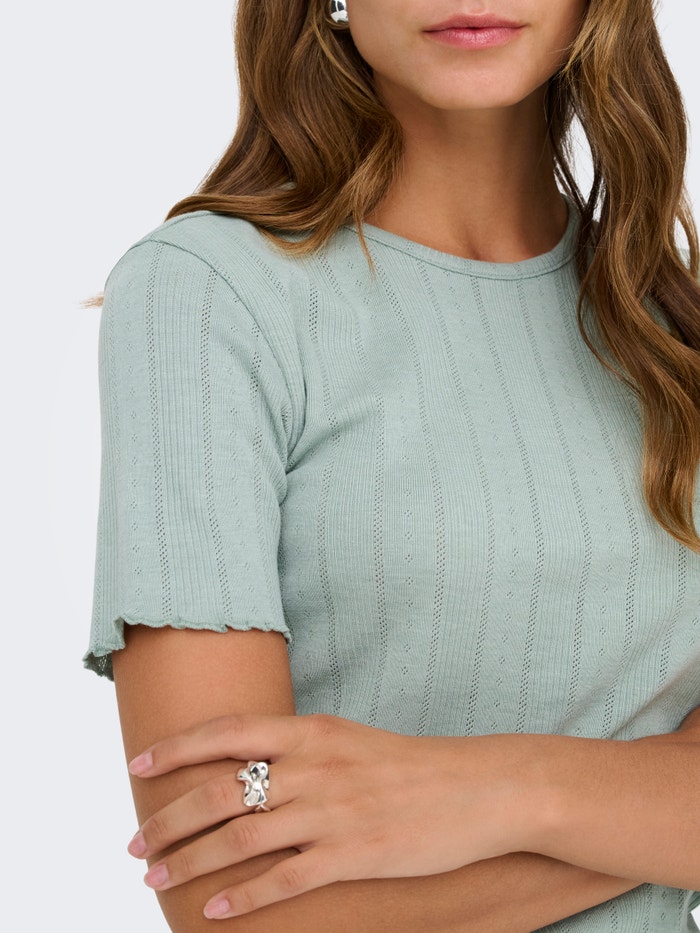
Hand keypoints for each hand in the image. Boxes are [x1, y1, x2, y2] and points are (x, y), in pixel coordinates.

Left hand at [125, 714, 534, 918]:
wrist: (476, 788)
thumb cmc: (409, 765)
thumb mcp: (347, 740)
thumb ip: (297, 749)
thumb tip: (244, 766)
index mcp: (311, 732)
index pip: (226, 732)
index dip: (176, 748)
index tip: (139, 765)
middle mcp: (313, 768)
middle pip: (219, 791)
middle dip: (168, 818)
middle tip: (133, 841)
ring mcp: (331, 813)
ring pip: (239, 838)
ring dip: (189, 861)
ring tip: (155, 878)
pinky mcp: (352, 856)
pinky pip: (283, 881)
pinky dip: (243, 898)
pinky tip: (214, 911)